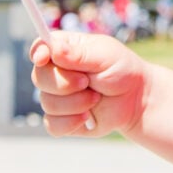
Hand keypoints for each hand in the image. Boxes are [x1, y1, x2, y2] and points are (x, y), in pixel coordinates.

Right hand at [30, 31, 147, 138]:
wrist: (135, 100)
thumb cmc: (121, 70)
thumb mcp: (104, 56)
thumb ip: (78, 54)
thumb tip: (52, 48)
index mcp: (65, 50)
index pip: (40, 47)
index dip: (38, 53)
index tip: (43, 58)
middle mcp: (57, 72)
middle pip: (39, 77)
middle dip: (64, 83)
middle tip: (87, 82)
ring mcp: (57, 96)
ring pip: (47, 103)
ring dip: (75, 103)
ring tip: (96, 98)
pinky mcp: (62, 119)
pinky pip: (53, 125)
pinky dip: (70, 123)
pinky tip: (87, 117)